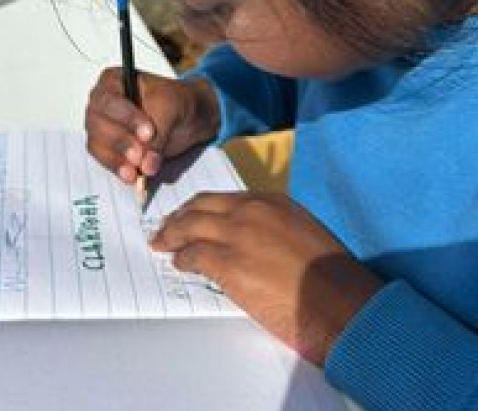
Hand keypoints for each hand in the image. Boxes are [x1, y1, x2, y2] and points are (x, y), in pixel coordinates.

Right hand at [85, 68, 219, 183]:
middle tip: (140, 155)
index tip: (149, 132)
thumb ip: (159, 132)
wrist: (186, 119)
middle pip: (98, 124)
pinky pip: (105, 159)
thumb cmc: (175, 102)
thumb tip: (147, 164)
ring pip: (97, 144)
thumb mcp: (171, 108)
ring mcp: (102, 126)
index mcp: (113, 81)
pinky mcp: (108, 148)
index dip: (127, 117)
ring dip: (116, 159)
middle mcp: (101, 103)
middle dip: (120, 141)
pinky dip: (118, 168)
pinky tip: (132, 177)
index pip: (110, 100)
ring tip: (136, 172)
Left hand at [150, 192, 383, 365]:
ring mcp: (238, 234)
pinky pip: (193, 255)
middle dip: (179, 216)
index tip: (191, 214)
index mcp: (272, 202)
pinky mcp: (229, 262)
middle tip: (166, 226)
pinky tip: (178, 263)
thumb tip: (251, 243)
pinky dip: (181, 258)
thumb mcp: (303, 234)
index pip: (224, 198)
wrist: (340, 303)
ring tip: (162, 242)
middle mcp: (251, 211)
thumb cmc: (331, 278)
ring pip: (190, 227)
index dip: (202, 207)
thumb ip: (273, 229)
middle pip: (201, 206)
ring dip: (171, 235)